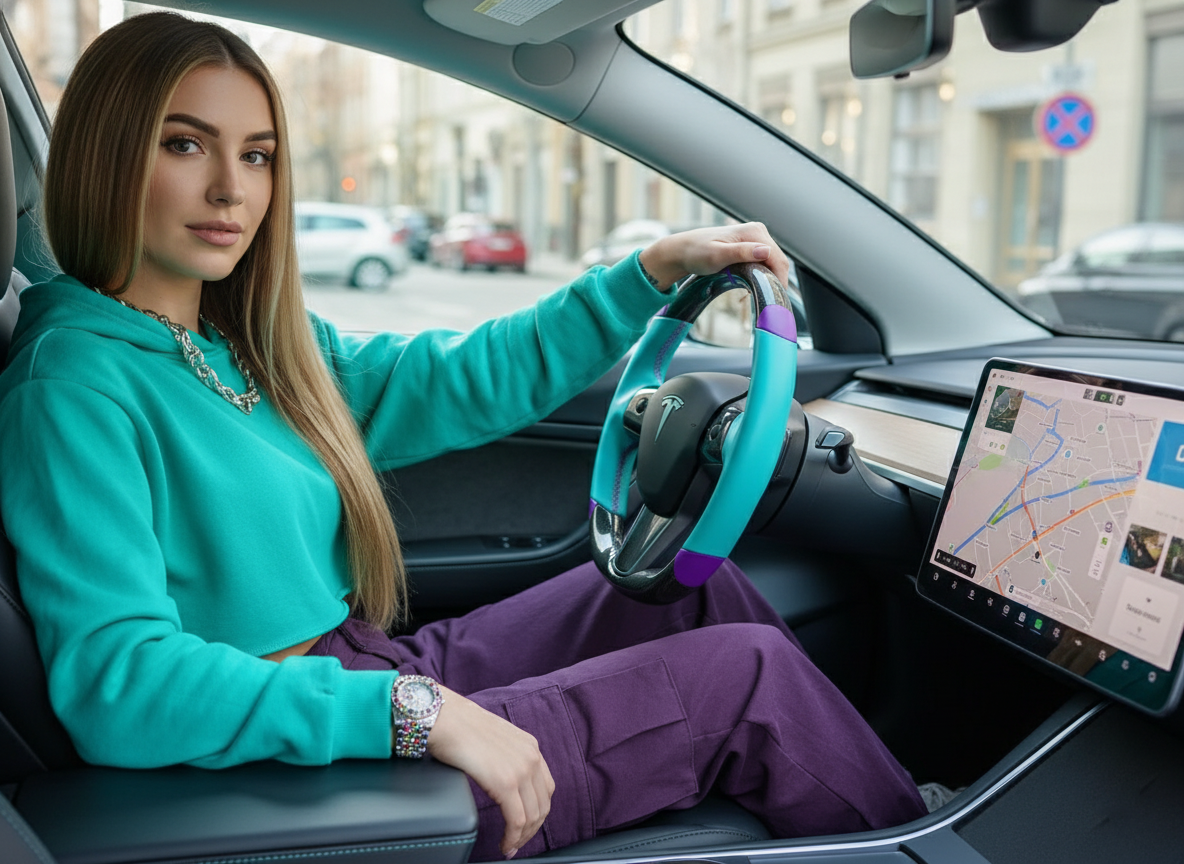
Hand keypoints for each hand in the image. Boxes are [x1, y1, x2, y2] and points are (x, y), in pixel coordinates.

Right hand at [424, 685, 554, 858]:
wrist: (444, 717)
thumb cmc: (458, 726)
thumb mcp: (493, 739)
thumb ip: (503, 756)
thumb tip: (498, 776)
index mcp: (529, 745)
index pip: (545, 787)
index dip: (537, 811)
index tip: (526, 826)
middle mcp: (531, 756)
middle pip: (542, 804)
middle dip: (532, 829)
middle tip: (517, 842)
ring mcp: (521, 769)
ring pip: (532, 816)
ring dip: (521, 837)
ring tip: (509, 846)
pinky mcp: (506, 783)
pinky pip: (517, 820)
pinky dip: (513, 837)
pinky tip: (505, 844)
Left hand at [638, 221, 790, 290]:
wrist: (681, 252)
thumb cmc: (695, 253)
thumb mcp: (717, 255)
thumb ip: (742, 253)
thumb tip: (766, 251)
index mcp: (753, 232)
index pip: (778, 259)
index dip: (780, 281)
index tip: (775, 301)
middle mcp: (757, 232)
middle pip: (778, 262)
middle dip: (775, 282)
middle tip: (768, 304)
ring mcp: (754, 239)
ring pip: (772, 264)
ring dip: (769, 280)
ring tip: (759, 297)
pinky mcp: (749, 247)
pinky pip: (763, 264)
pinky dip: (762, 277)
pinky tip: (752, 288)